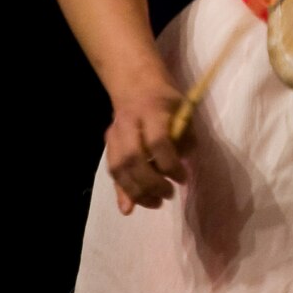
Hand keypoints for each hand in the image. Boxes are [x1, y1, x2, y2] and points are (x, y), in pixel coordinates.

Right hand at [104, 83, 192, 214]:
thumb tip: (182, 168)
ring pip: (119, 169)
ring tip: (155, 203)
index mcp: (152, 111)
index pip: (158, 142)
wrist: (135, 85)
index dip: (170, 164)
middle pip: (133, 159)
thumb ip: (184, 138)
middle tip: (168, 194)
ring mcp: (114, 134)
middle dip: (151, 183)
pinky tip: (129, 207)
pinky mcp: (108, 145)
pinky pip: (112, 172)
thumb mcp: (182, 110)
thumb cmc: (165, 100)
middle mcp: (129, 123)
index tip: (183, 178)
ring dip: (136, 192)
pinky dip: (122, 191)